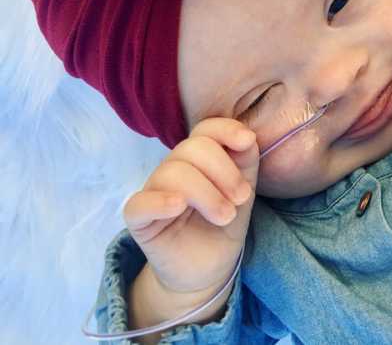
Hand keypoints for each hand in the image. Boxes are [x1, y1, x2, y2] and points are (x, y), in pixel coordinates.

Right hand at [122, 118, 258, 297]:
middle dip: (224, 171)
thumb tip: (246, 136)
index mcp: (199, 158)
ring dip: (207, 194)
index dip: (224, 130)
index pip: (204, 130)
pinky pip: (139, 204)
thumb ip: (245, 160)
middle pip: (192, 148)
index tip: (246, 142)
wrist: (210, 266)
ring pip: (173, 172)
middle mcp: (174, 169)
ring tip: (226, 216)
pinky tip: (179, 207)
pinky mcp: (140, 220)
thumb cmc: (224, 222)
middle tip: (240, 199)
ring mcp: (154, 192)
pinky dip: (160, 201)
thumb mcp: (243, 189)